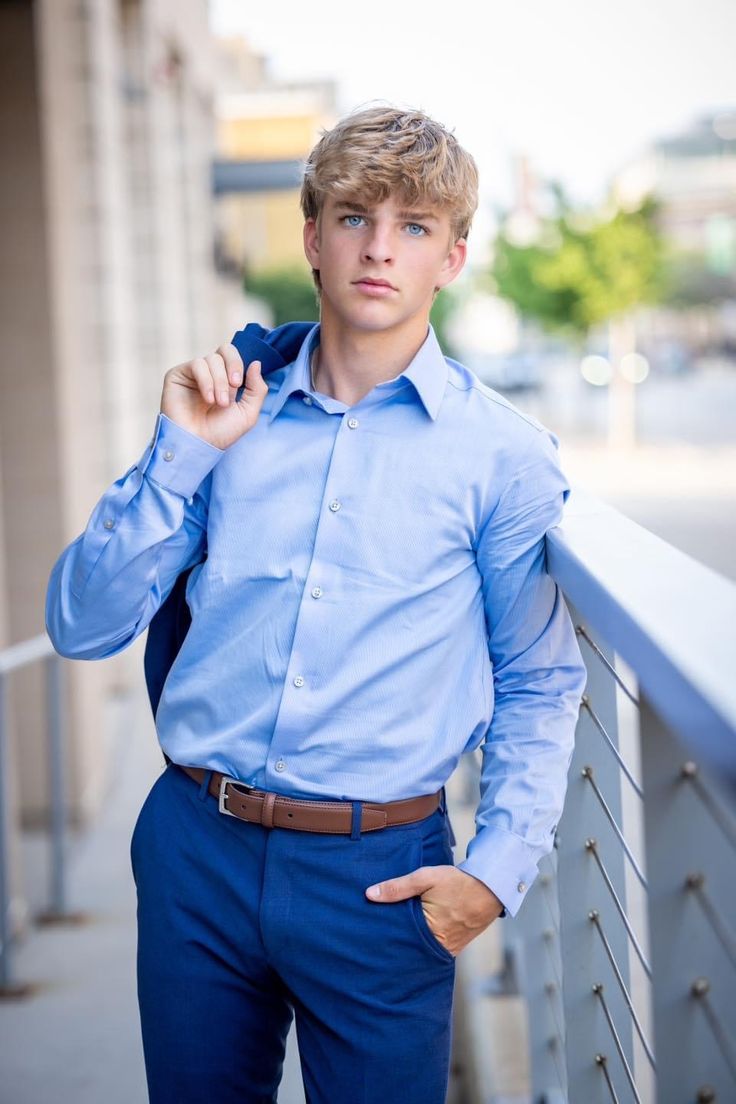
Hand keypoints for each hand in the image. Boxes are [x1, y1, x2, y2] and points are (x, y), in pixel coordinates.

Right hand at [161, 343, 267, 450]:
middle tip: (235, 385)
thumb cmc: (221, 433)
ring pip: (212, 359)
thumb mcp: (248, 413)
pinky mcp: (178, 375)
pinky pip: (197, 365)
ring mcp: (194, 374)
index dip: (239, 364)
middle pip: (225, 350)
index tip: (240, 383)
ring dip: (220, 381)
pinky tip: (208, 399)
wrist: (198, 444)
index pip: (235, 356)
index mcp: (227, 380)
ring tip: (219, 403)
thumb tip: (256, 363)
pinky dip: (206, 381)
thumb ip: (257, 389)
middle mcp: (211, 374)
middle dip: (233, 365)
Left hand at [365, 866, 503, 956]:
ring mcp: (449, 949)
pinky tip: (415, 936)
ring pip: (421, 950)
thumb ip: (398, 887)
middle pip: (408, 947)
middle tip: (376, 936)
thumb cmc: (458, 882)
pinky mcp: (456, 947)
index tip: (370, 932)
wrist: (491, 888)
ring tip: (393, 936)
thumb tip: (370, 894)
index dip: (384, 934)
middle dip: (395, 941)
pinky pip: (434, 950)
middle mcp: (439, 945)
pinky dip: (424, 943)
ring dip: (410, 943)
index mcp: (429, 930)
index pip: (397, 938)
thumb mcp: (426, 877)